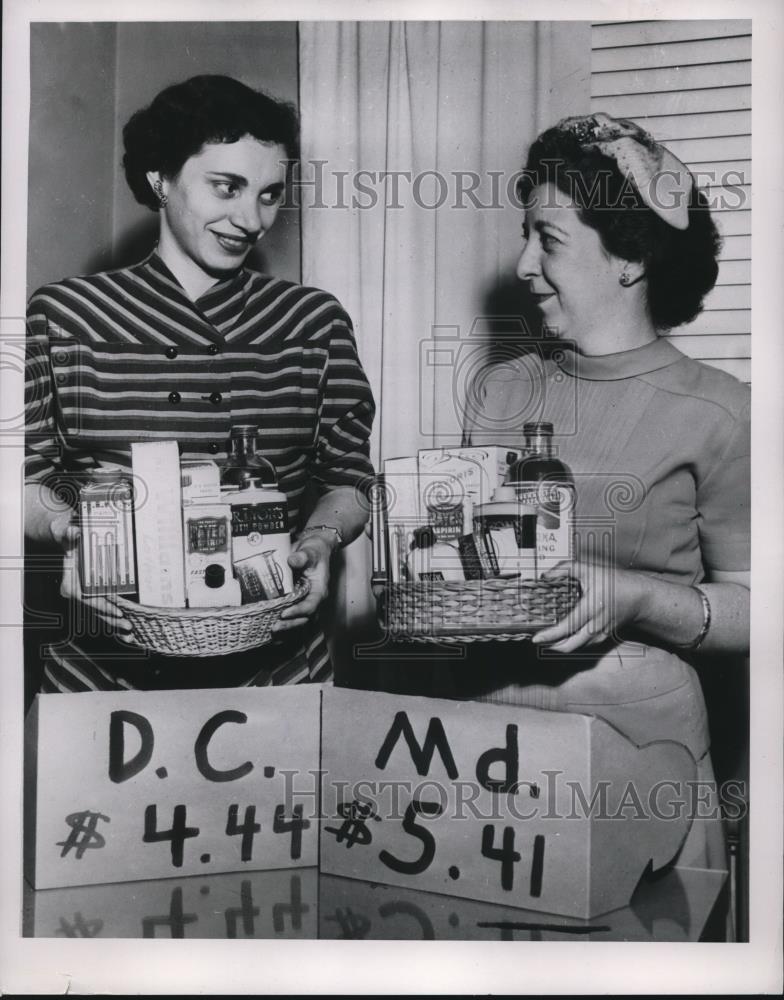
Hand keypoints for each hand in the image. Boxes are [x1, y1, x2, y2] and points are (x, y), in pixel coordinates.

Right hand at [52, 512, 133, 639]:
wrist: (68, 539)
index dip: (101, 605)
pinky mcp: (94, 598)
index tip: (116, 610)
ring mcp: (86, 597)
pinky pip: (105, 613)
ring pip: (100, 615)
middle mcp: (77, 594)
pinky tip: (127, 634)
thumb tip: (74, 532)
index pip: (85, 599)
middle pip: (95, 611)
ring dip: (115, 625)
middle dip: (111, 619)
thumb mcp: (68, 533)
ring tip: (130, 633)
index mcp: (70, 583)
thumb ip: (70, 534)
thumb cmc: (70, 538)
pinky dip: (115, 623)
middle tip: (129, 624)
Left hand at [273, 533, 334, 631]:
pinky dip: (283, 627)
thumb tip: (293, 560)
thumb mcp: (310, 551)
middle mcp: (313, 600)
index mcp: (319, 590)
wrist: (313, 549)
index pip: (311, 605)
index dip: (298, 611)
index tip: (284, 613)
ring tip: (271, 632)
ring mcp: (305, 602)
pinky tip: (270, 632)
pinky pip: (292, 619)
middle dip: (290, 625)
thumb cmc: (314, 551)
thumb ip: (303, 556)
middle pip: (305, 619)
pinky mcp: (296, 603)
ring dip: (286, 629)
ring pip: (298, 622)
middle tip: (274, 627)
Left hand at [531, 559, 647, 652]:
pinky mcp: (603, 637)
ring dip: (559, 646)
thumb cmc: (614, 582)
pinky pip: (583, 645)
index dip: (550, 635)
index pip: (567, 627)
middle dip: (550, 646)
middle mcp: (596, 624)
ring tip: (545, 640)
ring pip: (576, 647)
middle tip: (536, 640)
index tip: (535, 638)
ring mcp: (600, 633)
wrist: (639, 597)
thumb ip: (565, 568)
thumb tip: (546, 576)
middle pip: (570, 645)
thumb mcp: (589, 569)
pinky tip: (561, 638)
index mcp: (591, 608)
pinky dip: (570, 643)